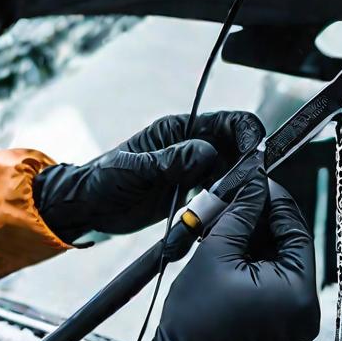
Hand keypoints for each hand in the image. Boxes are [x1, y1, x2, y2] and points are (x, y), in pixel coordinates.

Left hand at [33, 111, 263, 243]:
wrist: (87, 208)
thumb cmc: (101, 181)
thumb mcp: (134, 170)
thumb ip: (171, 160)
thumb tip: (207, 152)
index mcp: (179, 129)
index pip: (229, 122)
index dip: (249, 136)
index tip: (255, 159)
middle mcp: (191, 146)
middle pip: (237, 149)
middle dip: (246, 169)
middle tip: (246, 192)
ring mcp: (192, 169)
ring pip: (231, 175)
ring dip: (235, 191)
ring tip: (229, 209)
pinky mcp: (190, 192)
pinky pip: (217, 196)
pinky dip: (222, 206)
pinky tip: (216, 218)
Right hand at [103, 173, 319, 340]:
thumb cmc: (194, 321)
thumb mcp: (216, 253)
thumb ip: (242, 213)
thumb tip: (256, 184)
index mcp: (300, 292)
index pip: (296, 229)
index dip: (275, 201)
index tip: (256, 182)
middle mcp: (307, 308)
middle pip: (291, 245)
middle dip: (263, 219)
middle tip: (238, 198)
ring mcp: (297, 319)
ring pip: (281, 260)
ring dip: (257, 239)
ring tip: (227, 222)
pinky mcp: (283, 324)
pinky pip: (275, 281)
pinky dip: (256, 262)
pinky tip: (232, 246)